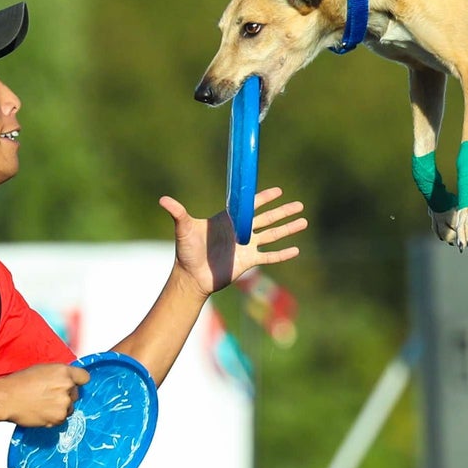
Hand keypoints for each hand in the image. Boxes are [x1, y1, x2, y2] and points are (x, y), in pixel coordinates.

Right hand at [3, 362, 87, 427]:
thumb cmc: (20, 383)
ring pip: (70, 407)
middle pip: (76, 393)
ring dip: (60, 407)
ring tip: (43, 403)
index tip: (74, 384)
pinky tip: (41, 411)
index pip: (84, 377)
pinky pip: (62, 418)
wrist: (7, 398)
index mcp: (63, 371)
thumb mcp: (42, 369)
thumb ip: (59, 374)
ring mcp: (64, 403)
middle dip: (66, 395)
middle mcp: (67, 387)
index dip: (78, 381)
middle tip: (49, 395)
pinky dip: (54, 417)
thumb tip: (68, 379)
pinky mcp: (59, 418)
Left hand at [157, 185, 306, 296]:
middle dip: (283, 211)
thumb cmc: (187, 251)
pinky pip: (270, 256)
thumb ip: (178, 213)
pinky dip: (282, 254)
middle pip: (267, 218)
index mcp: (228, 219)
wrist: (192, 276)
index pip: (250, 205)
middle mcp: (240, 231)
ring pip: (272, 235)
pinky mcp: (248, 261)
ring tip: (304, 221)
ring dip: (288, 228)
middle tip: (299, 205)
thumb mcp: (184, 229)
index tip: (278, 191)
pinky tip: (296, 249)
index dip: (264, 197)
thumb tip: (163, 200)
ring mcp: (246, 246)